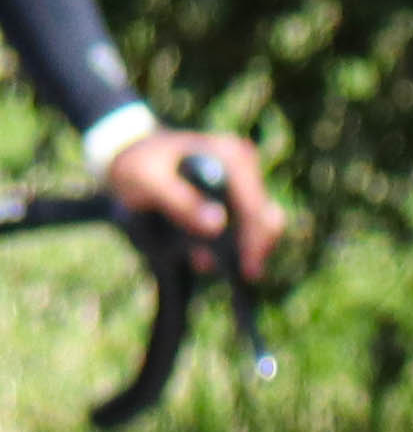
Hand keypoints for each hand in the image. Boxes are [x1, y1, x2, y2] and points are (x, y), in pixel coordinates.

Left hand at [104, 128, 285, 275]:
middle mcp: (243, 166)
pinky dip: (231, 245)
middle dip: (252, 247)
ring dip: (241, 248)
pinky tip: (204, 255)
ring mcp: (242, 182)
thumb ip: (179, 202)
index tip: (246, 270)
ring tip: (206, 263)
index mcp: (228, 156)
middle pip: (264, 215)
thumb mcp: (148, 181)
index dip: (254, 239)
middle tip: (242, 275)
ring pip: (260, 224)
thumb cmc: (137, 166)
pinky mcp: (237, 197)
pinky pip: (246, 226)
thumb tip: (217, 225)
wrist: (129, 158)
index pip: (254, 204)